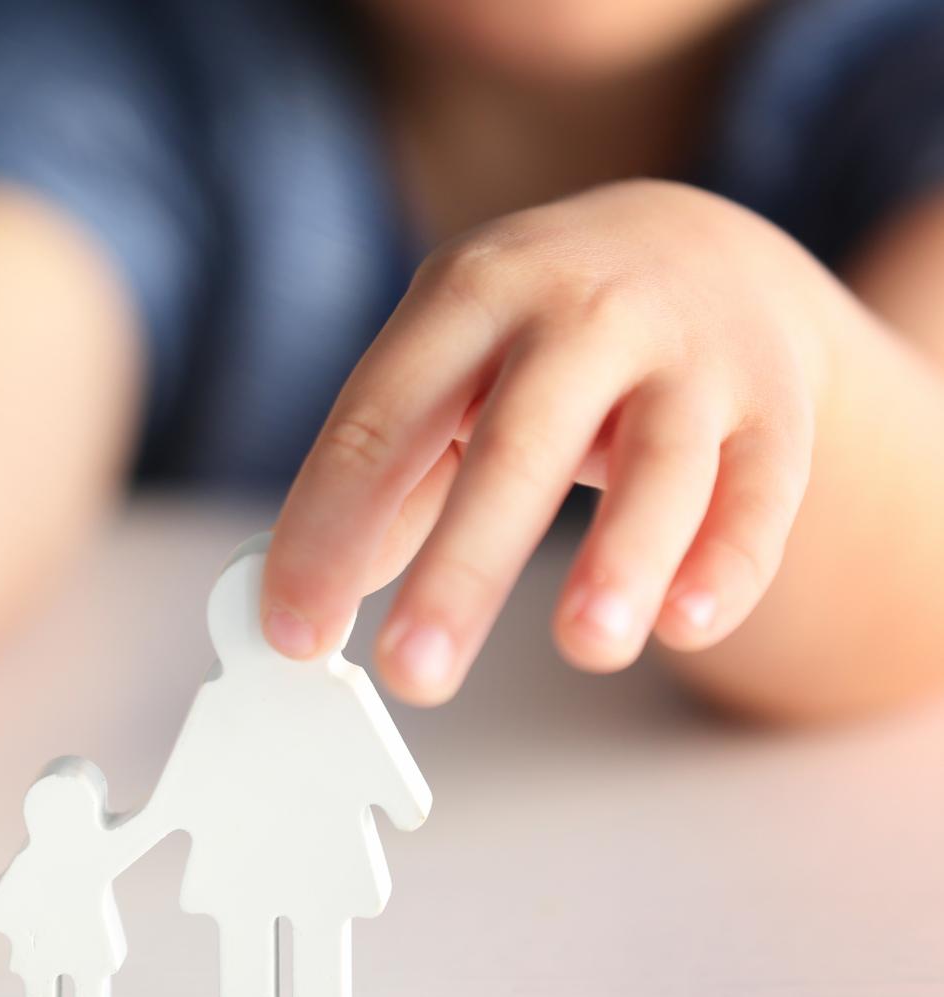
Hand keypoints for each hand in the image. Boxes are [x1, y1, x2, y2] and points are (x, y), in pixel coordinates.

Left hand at [261, 180, 827, 703]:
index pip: (379, 424)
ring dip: (623, 559)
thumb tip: (305, 607)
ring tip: (584, 646)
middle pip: (514, 448)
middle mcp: (580, 314)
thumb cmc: (539, 334)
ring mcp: (688, 356)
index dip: (329, 531)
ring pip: (659, 463)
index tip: (293, 634)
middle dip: (462, 569)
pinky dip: (731, 561)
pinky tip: (689, 624)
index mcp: (467, 296)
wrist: (703, 250)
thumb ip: (385, 481)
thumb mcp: (449, 366)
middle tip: (412, 673)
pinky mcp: (776, 408)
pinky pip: (762, 490)